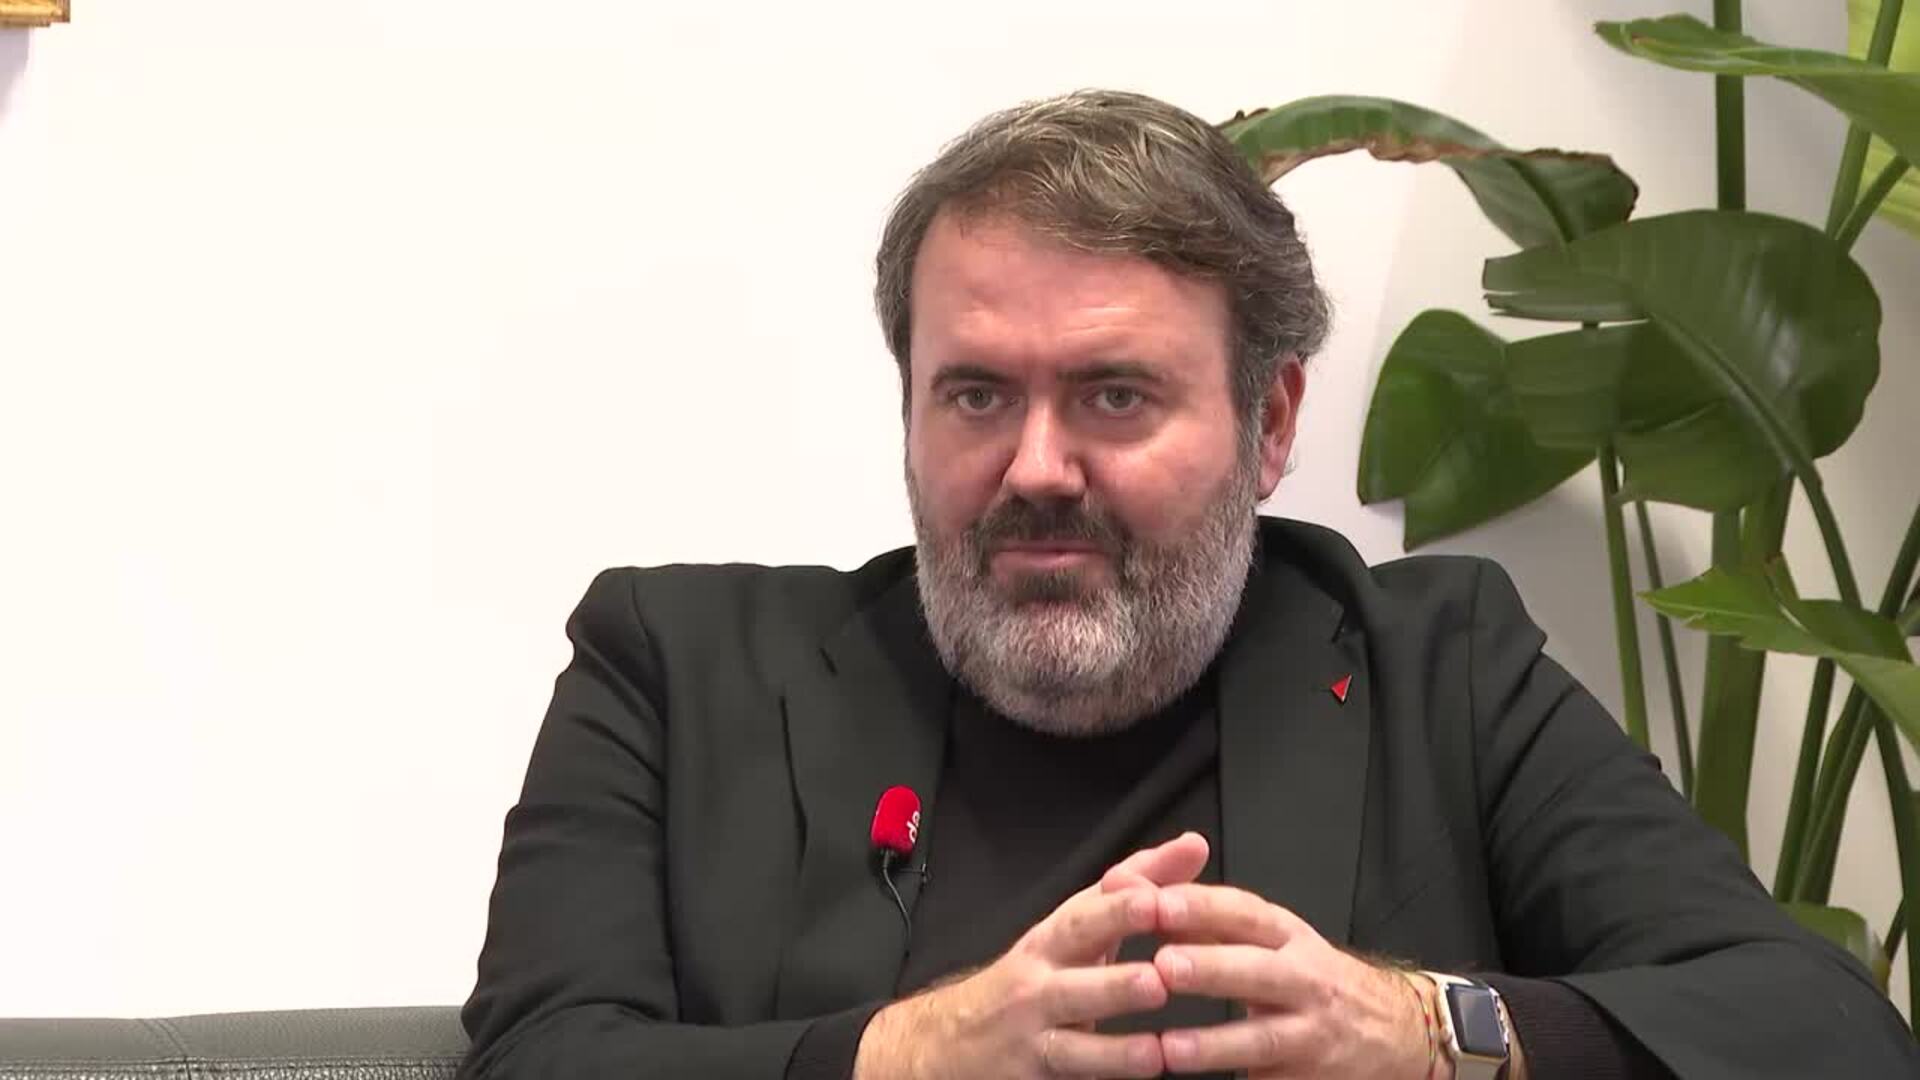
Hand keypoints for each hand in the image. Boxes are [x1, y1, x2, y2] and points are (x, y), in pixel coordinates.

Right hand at [852, 834, 1209, 1079]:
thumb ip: (1132, 892)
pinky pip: (1070, 1067)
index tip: (1159, 886)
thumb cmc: (1028, 987)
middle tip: (1156, 920)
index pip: (1087, 904)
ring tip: (1155, 1005)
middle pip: (1073, 944)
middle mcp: (1039, 976)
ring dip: (1113, 1011)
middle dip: (1113, 926)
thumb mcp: (1070, 937)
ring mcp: (1033, 1025)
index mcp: (1052, 939)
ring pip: (1072, 1016)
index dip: (1122, 895)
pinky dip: (1106, 1068)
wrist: (947, 1046)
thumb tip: (1191, 847)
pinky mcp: (1033, 1071)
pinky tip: (1144, 1066)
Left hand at [1145, 883, 1431, 1077]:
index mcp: (1288, 937)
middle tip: (1163, 966)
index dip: (1202, 906)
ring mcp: (1310, 1034)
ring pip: (1263, 1039)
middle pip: (1257, 972)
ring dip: (1216, 1044)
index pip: (1245, 913)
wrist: (1397, 1030)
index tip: (1158, 903)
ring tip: (1171, 1049)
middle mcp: (1304, 981)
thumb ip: (1204, 919)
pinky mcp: (1309, 1079)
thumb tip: (1131, 887)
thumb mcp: (1273, 940)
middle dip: (1211, 967)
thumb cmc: (1312, 977)